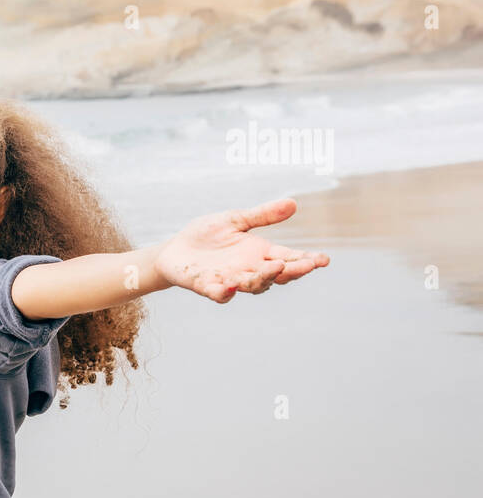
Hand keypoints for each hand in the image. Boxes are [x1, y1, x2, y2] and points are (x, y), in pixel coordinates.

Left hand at [154, 198, 328, 302]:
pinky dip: (224, 293)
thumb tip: (293, 203)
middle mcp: (249, 269)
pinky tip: (230, 287)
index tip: (324, 259)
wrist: (174, 250)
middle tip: (307, 265)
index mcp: (259, 253)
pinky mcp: (206, 286)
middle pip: (276, 275)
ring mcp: (229, 280)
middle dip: (293, 271)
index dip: (306, 260)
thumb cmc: (206, 235)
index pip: (288, 257)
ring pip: (252, 285)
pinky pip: (218, 293)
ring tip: (276, 268)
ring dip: (263, 278)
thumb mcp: (235, 220)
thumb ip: (262, 215)